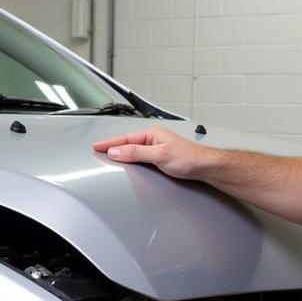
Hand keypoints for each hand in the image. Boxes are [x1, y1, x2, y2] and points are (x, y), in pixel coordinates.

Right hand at [93, 126, 210, 180]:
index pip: (125, 138)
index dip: (110, 143)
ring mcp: (158, 148)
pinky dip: (132, 158)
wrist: (204, 167)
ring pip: (134, 150)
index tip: (97, 146)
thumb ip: (136, 153)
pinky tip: (129, 162)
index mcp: (153, 133)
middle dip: (113, 147)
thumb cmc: (188, 158)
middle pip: (128, 143)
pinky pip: (141, 156)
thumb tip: (117, 152)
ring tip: (110, 155)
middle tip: (99, 150)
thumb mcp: (158, 155)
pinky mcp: (161, 158)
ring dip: (122, 152)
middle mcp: (155, 139)